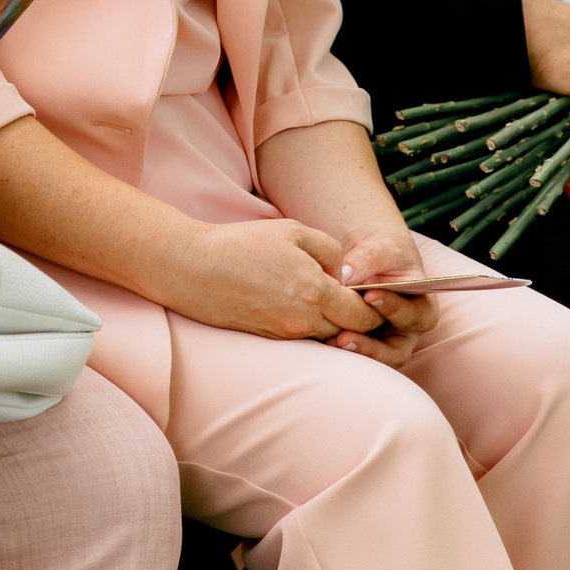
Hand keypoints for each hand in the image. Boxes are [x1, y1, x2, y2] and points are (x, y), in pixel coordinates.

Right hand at [161, 218, 385, 344]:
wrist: (191, 268)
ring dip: (336, 325)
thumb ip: (330, 250)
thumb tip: (344, 273)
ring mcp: (284, 333)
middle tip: (366, 305)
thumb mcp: (293, 231)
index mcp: (315, 292)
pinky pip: (304, 338)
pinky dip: (312, 327)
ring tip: (337, 306)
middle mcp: (303, 320)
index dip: (376, 308)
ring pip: (327, 337)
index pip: (364, 315)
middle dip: (361, 321)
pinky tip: (308, 309)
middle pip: (349, 332)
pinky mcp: (268, 338)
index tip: (378, 296)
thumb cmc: (242, 244)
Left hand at [332, 226, 439, 365]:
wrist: (369, 255)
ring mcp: (385, 341)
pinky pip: (353, 354)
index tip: (369, 295)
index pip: (414, 316)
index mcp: (422, 308)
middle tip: (345, 338)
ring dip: (354, 353)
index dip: (394, 308)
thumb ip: (368, 259)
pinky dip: (339, 349)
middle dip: (371, 347)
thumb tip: (347, 276)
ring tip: (333, 343)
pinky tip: (323, 340)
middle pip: (395, 351)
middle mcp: (406, 331)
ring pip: (374, 358)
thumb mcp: (381, 247)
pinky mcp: (363, 343)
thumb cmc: (384, 250)